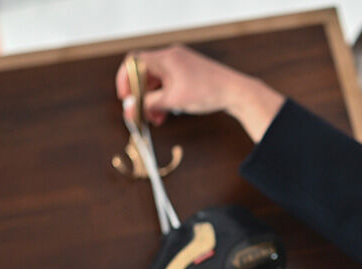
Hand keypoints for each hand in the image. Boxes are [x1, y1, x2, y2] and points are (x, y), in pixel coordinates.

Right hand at [116, 45, 284, 140]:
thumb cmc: (209, 92)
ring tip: (155, 118)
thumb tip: (130, 108)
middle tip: (140, 113)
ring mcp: (180, 64)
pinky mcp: (187, 73)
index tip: (126, 97)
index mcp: (167, 58)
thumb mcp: (174, 101)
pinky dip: (163, 97)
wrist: (236, 92)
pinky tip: (165, 113)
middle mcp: (172, 57)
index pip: (134, 62)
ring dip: (152, 100)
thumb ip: (149, 103)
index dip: (125, 80)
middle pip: (144, 73)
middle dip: (141, 95)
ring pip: (156, 81)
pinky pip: (168, 83)